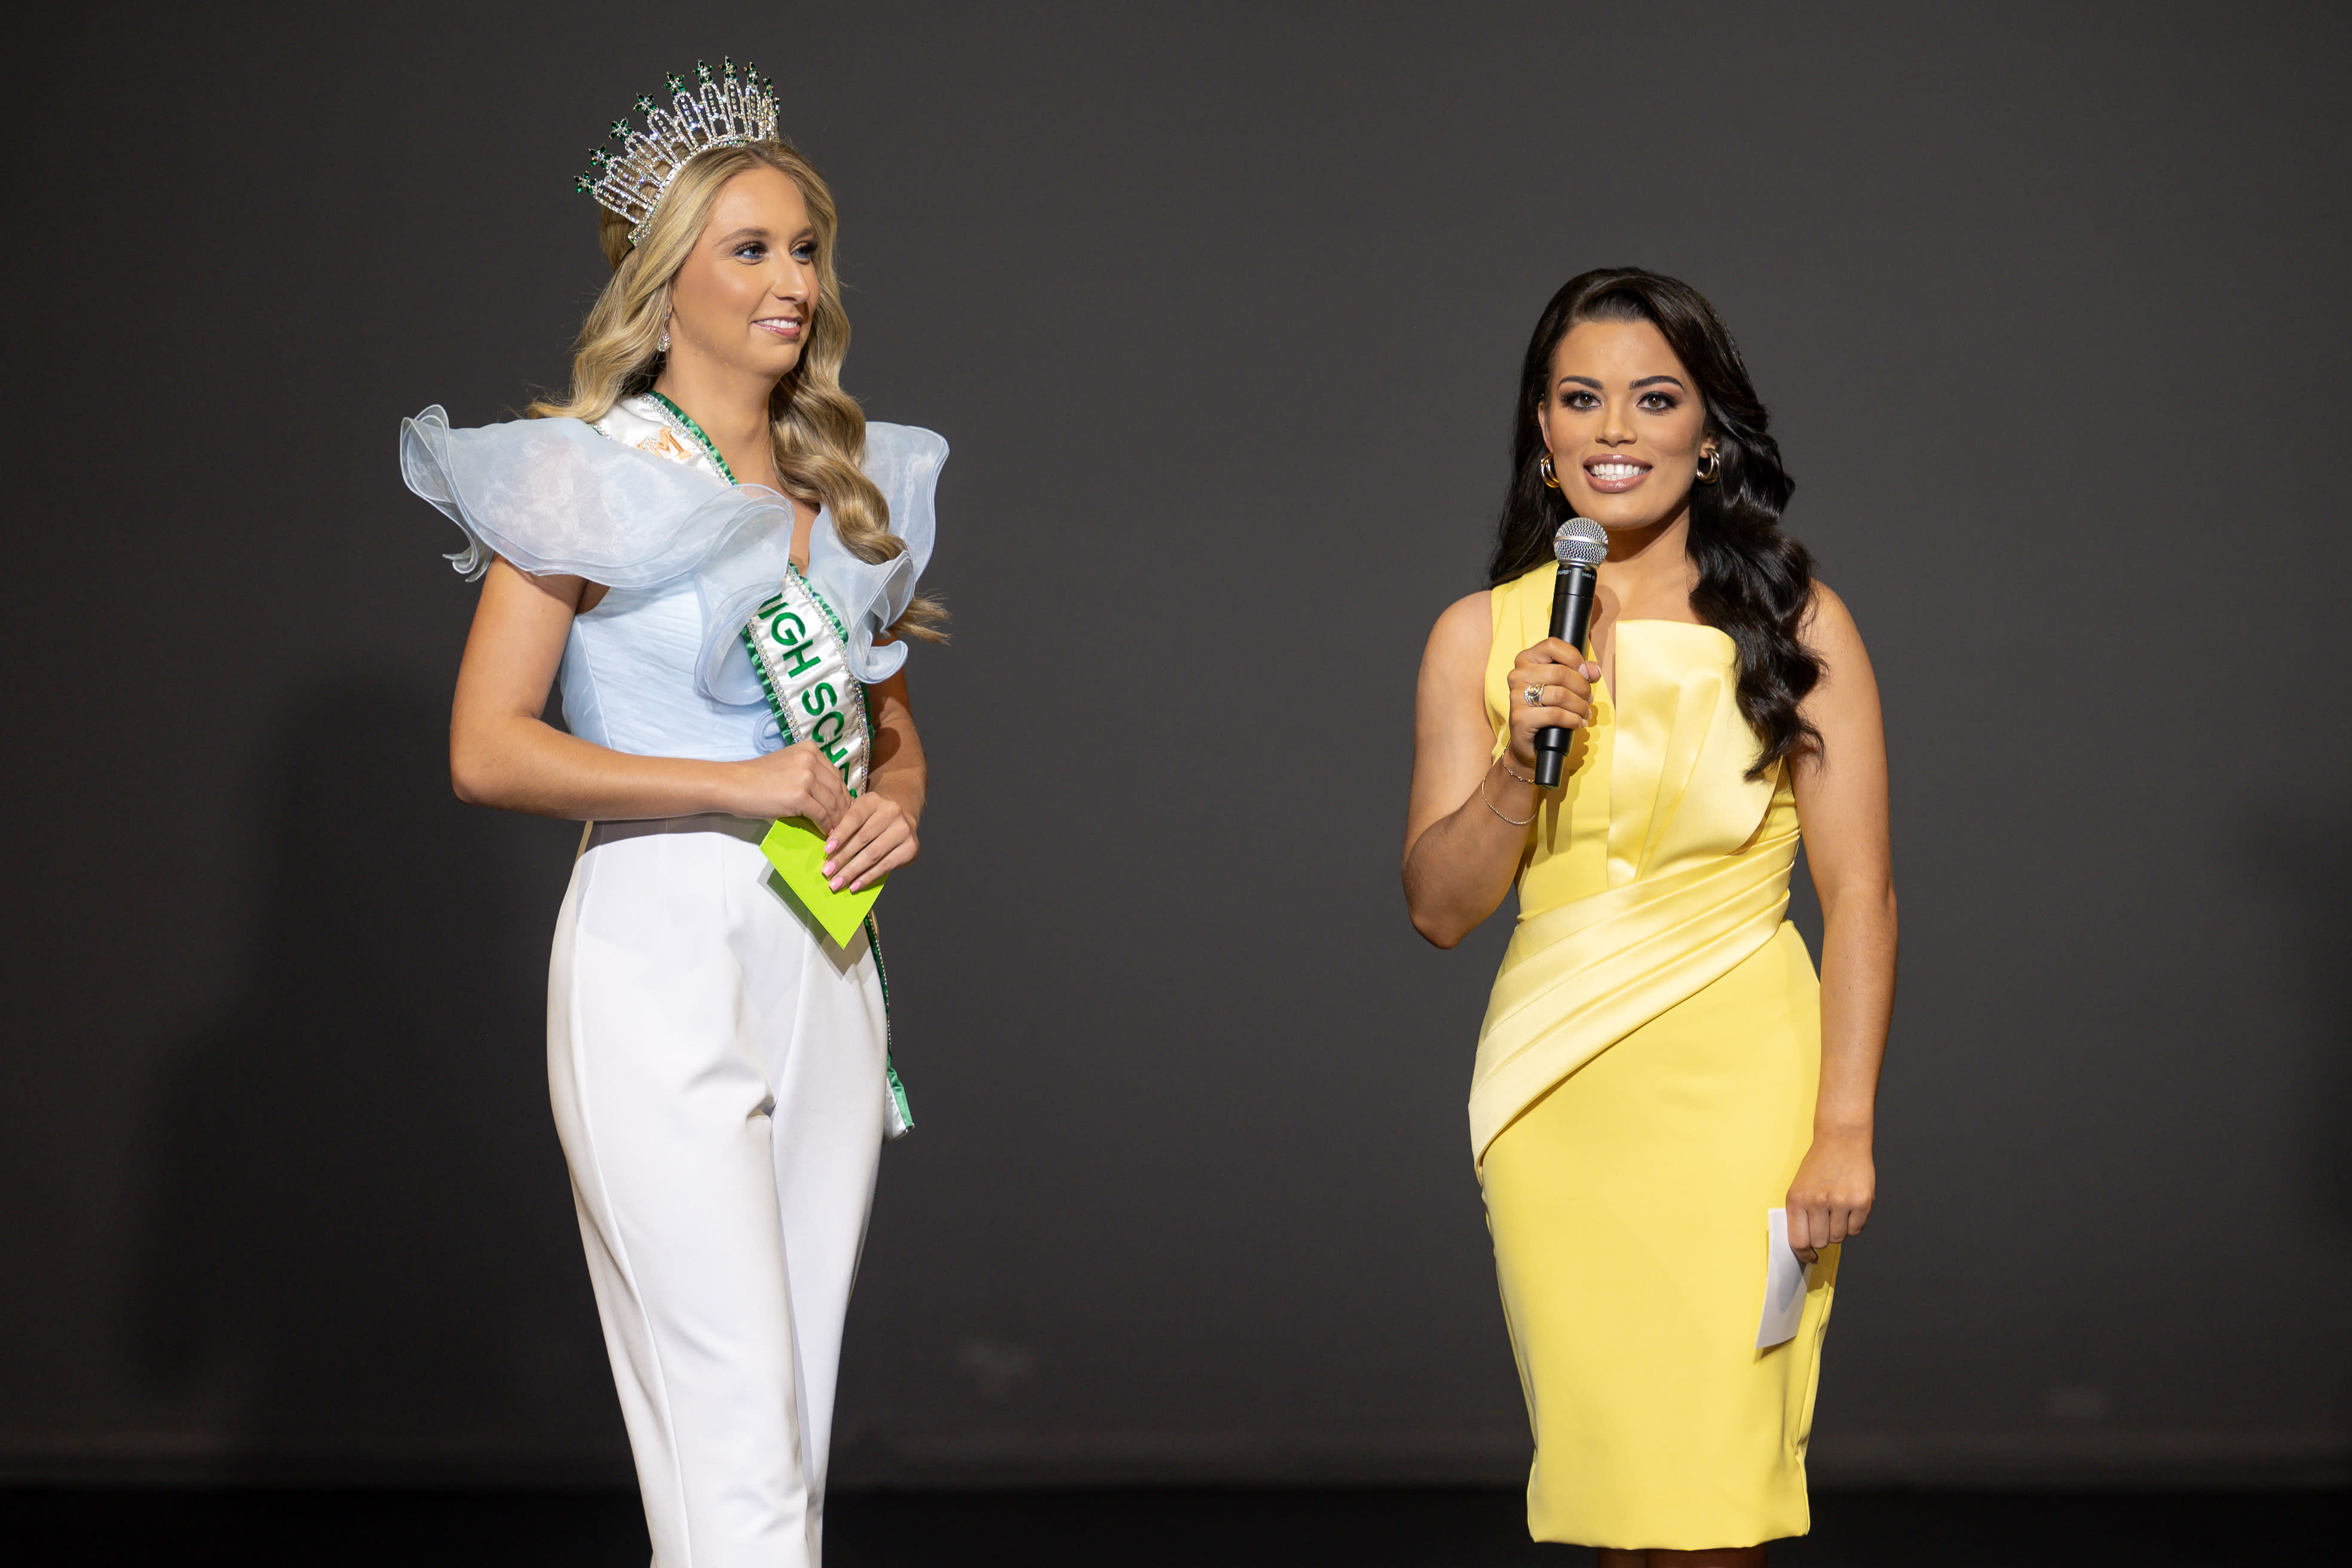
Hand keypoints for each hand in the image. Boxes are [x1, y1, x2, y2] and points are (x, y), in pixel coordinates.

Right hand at [731, 742, 852, 833]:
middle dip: (843, 808)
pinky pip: (821, 814)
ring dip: (836, 820)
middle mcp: (811, 759)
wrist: (733, 784)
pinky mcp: (799, 795)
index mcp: (810, 749)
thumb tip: (830, 795)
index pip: (836, 775)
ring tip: (837, 831)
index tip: (844, 808)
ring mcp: (806, 776)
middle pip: (838, 788)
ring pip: (832, 803)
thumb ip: (809, 773)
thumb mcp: (788, 765)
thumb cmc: (756, 778)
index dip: (842, 794)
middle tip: (844, 823)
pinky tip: (825, 832)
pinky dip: (825, 826)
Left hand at [824, 791, 918, 890]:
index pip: (854, 818)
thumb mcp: (858, 814)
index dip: (840, 835)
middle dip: (842, 858)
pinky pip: (885, 866)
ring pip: (873, 854)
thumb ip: (844, 826)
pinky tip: (855, 885)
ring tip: (837, 883)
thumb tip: (828, 850)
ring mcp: (903, 830)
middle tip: (827, 872)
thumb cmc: (872, 819)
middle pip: (863, 839)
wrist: (902, 819)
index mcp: (874, 801)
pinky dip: (868, 877)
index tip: (827, 850)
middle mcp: (892, 812)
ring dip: (852, 871)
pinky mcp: (910, 847)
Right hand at [1504, 639, 1599, 775]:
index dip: (1574, 657)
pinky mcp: (1520, 717)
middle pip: (1560, 672)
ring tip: (1585, 712)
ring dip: (1580, 706)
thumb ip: (1581, 672)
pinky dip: (1573, 720)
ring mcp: (1516, 696)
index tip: (1585, 673)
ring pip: (1560, 694)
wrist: (1529, 741)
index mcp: (1526, 659)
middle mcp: (1518, 674)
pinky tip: (1578, 723)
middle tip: (1588, 699)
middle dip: (1582, 687)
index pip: (1552, 645)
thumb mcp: (1564, 685)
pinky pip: (1555, 714)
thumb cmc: (1547, 708)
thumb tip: (1594, 671)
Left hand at [1785, 1127, 1874, 1263]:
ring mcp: (1842, 1202)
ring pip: (1839, 1237)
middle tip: (1824, 1222)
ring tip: (1837, 1209)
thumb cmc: (1818, 1165)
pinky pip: (1856, 1229)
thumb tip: (1804, 1245)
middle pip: (1820, 1242)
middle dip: (1822, 1237)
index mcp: (1797, 1199)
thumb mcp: (1799, 1187)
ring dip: (1838, 1229)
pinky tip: (1849, 1207)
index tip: (1809, 1256)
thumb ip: (1800, 1215)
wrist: (1842, 1140)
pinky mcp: (1862, 1201)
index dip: (1804, 1254)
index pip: (1799, 1241)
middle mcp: (1818, 1201)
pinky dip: (1853, 1224)